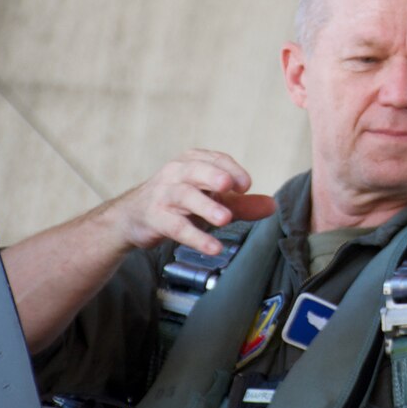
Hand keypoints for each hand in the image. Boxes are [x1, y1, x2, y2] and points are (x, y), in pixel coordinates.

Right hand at [103, 148, 276, 256]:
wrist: (134, 216)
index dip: (232, 170)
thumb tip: (273, 206)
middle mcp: (177, 173)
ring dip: (205, 206)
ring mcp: (164, 194)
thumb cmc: (179, 203)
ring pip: (185, 196)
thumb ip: (242, 203)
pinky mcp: (155, 218)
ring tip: (225, 219)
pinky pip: (176, 226)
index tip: (245, 186)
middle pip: (196, 171)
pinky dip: (195, 236)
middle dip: (214, 177)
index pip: (215, 160)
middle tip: (231, 188)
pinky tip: (213, 247)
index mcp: (193, 161)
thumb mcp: (211, 199)